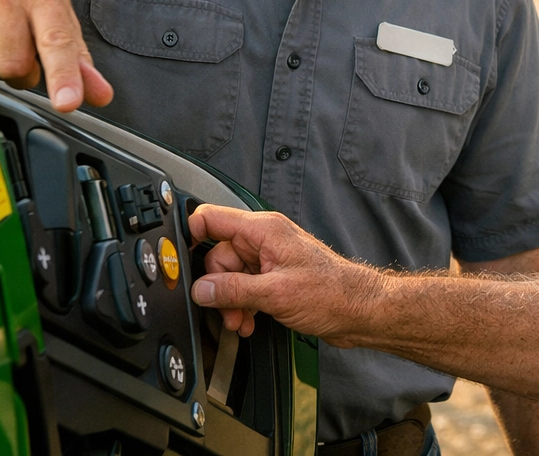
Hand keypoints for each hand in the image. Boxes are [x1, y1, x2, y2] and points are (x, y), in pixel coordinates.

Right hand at [188, 205, 380, 341]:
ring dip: (231, 301)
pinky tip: (249, 321)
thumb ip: (233, 290)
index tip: (180, 258)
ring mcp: (270, 259)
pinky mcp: (275, 277)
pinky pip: (245, 287)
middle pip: (218, 256)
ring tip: (241, 320)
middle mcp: (265, 240)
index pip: (212, 218)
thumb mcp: (274, 293)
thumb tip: (202, 290)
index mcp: (263, 230)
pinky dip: (242, 305)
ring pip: (231, 276)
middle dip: (218, 286)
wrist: (359, 310)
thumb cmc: (332, 292)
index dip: (190, 234)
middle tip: (227, 309)